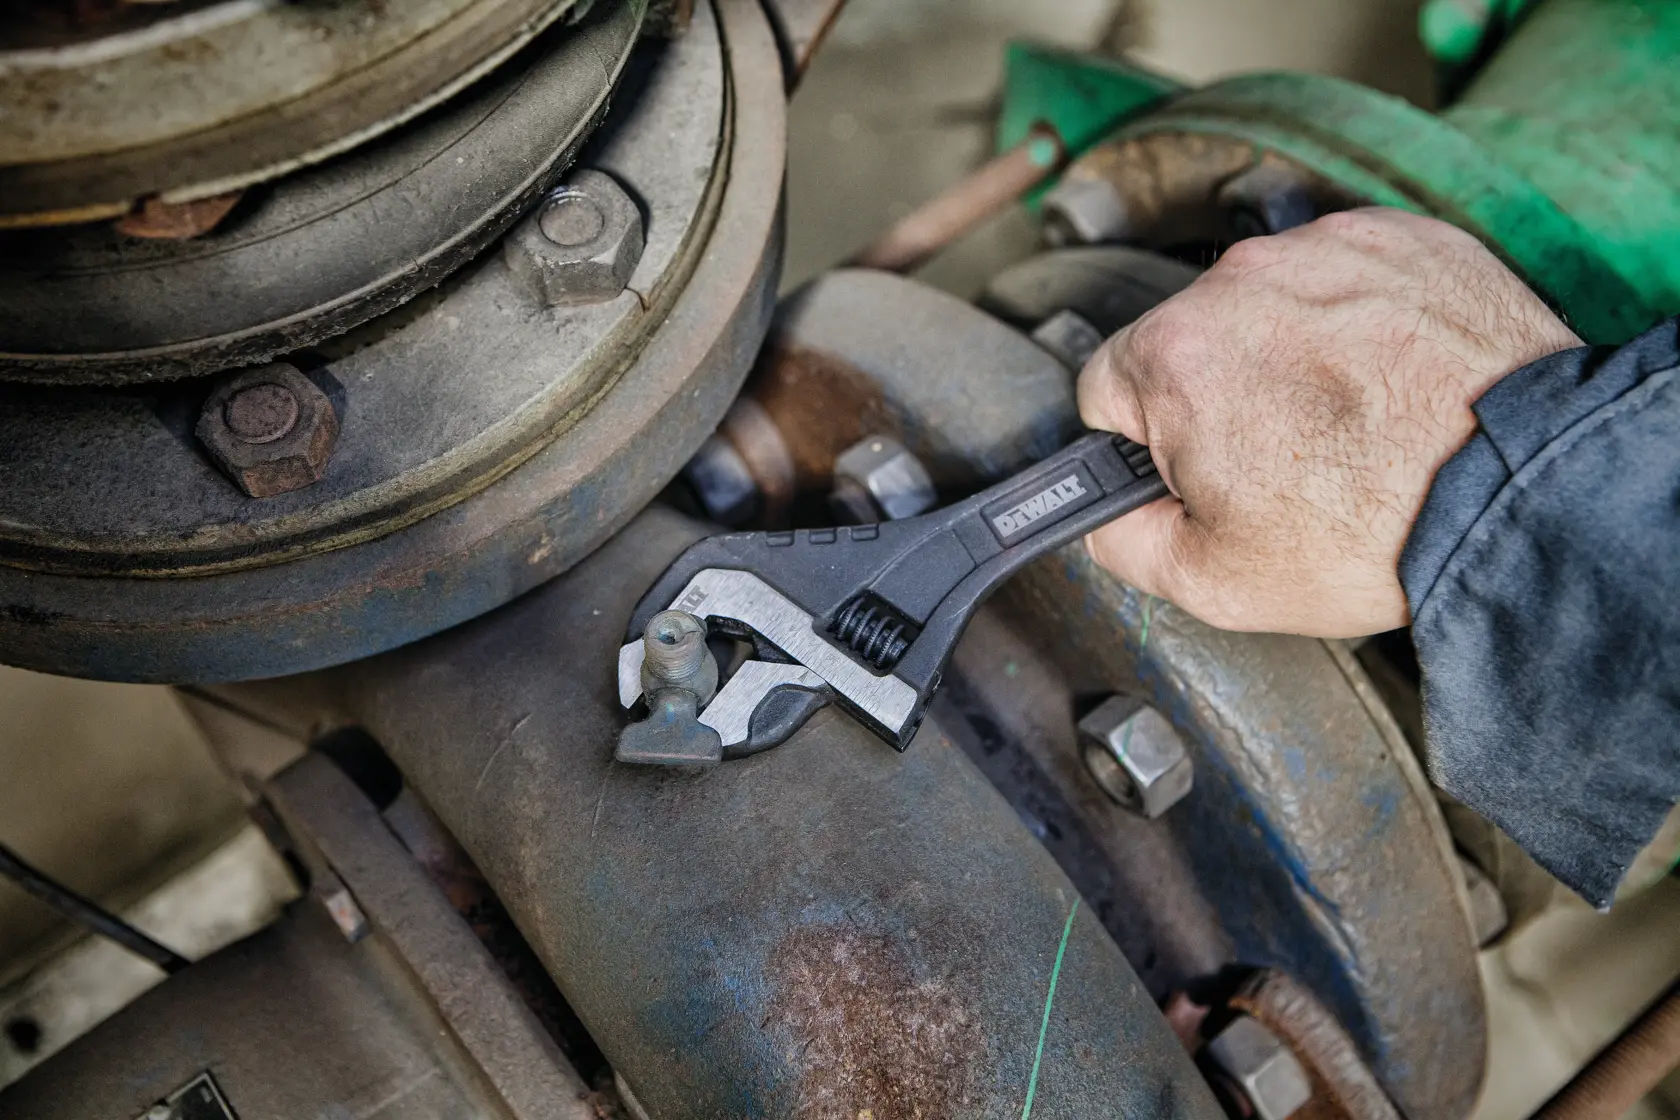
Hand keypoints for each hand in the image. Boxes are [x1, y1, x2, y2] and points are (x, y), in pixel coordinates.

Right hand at [1077, 208, 1581, 636]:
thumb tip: (1104, 516)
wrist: (1524, 490)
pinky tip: (1388, 380)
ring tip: (1349, 421)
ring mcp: (1325, 249)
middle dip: (1219, 396)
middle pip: (1187, 341)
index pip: (1105, 388)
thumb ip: (1121, 542)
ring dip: (1287, 353)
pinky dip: (1356, 321)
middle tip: (1285, 461)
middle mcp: (1239, 281)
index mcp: (1174, 356)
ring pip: (1265, 304)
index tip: (1198, 468)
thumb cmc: (1377, 528)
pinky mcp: (1398, 237)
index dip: (1147, 444)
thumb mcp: (1212, 582)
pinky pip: (1344, 276)